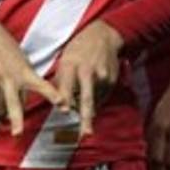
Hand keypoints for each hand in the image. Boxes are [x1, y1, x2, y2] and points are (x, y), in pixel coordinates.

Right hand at [0, 17, 63, 135]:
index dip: (53, 96)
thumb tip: (22, 104)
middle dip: (16, 120)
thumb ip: (25, 81)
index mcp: (24, 72)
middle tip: (17, 133)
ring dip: (6, 114)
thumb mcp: (22, 61)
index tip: (63, 105)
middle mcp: (9, 78)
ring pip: (1, 108)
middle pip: (14, 104)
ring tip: (9, 118)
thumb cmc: (7, 49)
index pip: (42, 86)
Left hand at [55, 20, 123, 137]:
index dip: (65, 98)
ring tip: (82, 110)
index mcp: (71, 65)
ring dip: (87, 109)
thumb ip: (60, 81)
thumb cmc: (78, 49)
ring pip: (94, 101)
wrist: (103, 35)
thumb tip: (58, 104)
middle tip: (85, 133)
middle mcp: (87, 72)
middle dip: (86, 117)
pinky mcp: (111, 80)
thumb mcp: (64, 59)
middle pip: (86, 98)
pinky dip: (95, 100)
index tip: (63, 110)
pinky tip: (92, 92)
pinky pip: (102, 97)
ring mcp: (102, 77)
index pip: (66, 85)